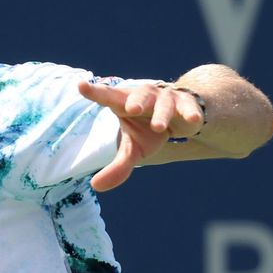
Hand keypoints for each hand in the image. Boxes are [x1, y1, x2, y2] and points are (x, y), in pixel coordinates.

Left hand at [79, 80, 204, 191]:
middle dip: (136, 101)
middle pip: (139, 95)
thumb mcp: (133, 149)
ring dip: (161, 114)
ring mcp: (167, 98)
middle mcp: (145, 97)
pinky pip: (188, 106)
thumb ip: (117, 167)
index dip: (95, 92)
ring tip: (158, 127)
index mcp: (125, 103)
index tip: (80, 86)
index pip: (108, 96)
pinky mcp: (187, 102)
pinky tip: (192, 120)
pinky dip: (190, 112)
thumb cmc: (148, 130)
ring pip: (164, 103)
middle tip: (131, 110)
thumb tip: (95, 186)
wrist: (180, 116)